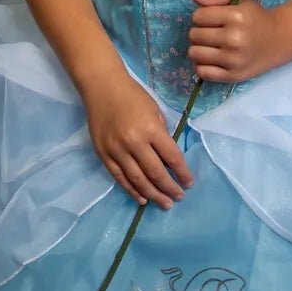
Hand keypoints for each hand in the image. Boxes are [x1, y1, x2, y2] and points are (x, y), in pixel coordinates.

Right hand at [83, 67, 194, 208]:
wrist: (102, 87)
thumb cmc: (133, 96)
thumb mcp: (155, 110)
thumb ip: (161, 135)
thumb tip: (168, 159)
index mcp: (151, 129)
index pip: (171, 157)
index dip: (182, 173)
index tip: (189, 183)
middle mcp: (134, 142)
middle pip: (155, 173)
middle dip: (170, 188)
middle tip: (179, 197)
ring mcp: (116, 150)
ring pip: (137, 180)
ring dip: (153, 194)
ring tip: (164, 203)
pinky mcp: (103, 154)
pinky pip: (119, 177)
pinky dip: (131, 190)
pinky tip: (142, 199)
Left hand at [188, 0, 291, 82]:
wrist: (280, 39)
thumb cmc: (256, 17)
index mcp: (235, 17)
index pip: (197, 16)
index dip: (201, 16)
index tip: (211, 19)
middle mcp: (234, 39)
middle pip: (194, 35)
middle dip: (198, 32)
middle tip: (211, 33)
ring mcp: (234, 60)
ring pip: (194, 54)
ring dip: (197, 49)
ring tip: (209, 46)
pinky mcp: (234, 76)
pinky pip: (202, 72)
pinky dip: (201, 66)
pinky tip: (210, 59)